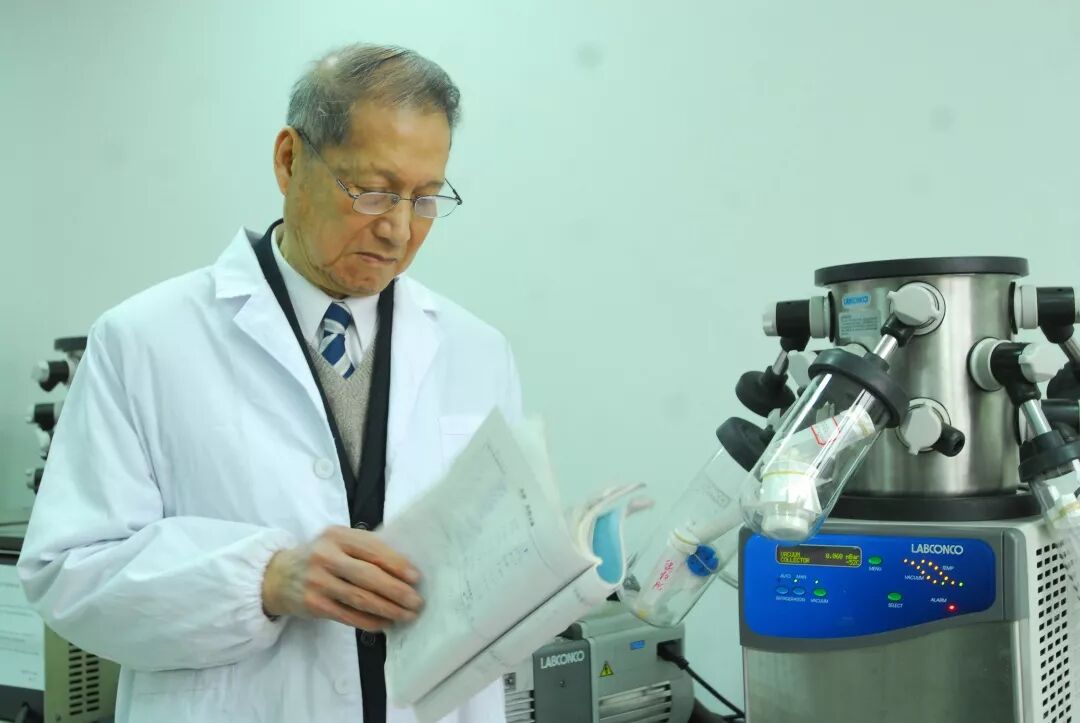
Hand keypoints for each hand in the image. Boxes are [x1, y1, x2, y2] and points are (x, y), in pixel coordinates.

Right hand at [261, 526, 422, 630]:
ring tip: (406, 615)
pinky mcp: (314, 604)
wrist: (278, 575)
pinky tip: (385, 623)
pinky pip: (348, 615)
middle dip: (396, 591)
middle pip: (368, 576)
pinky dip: (370, 621)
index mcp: (337, 536)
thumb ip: (364, 548)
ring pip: (360, 598)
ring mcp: (318, 581)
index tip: (416, 577)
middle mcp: (326, 556)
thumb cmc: (319, 557)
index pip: (373, 550)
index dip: (397, 564)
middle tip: (416, 601)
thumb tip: (405, 567)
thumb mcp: (336, 542)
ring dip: (388, 609)